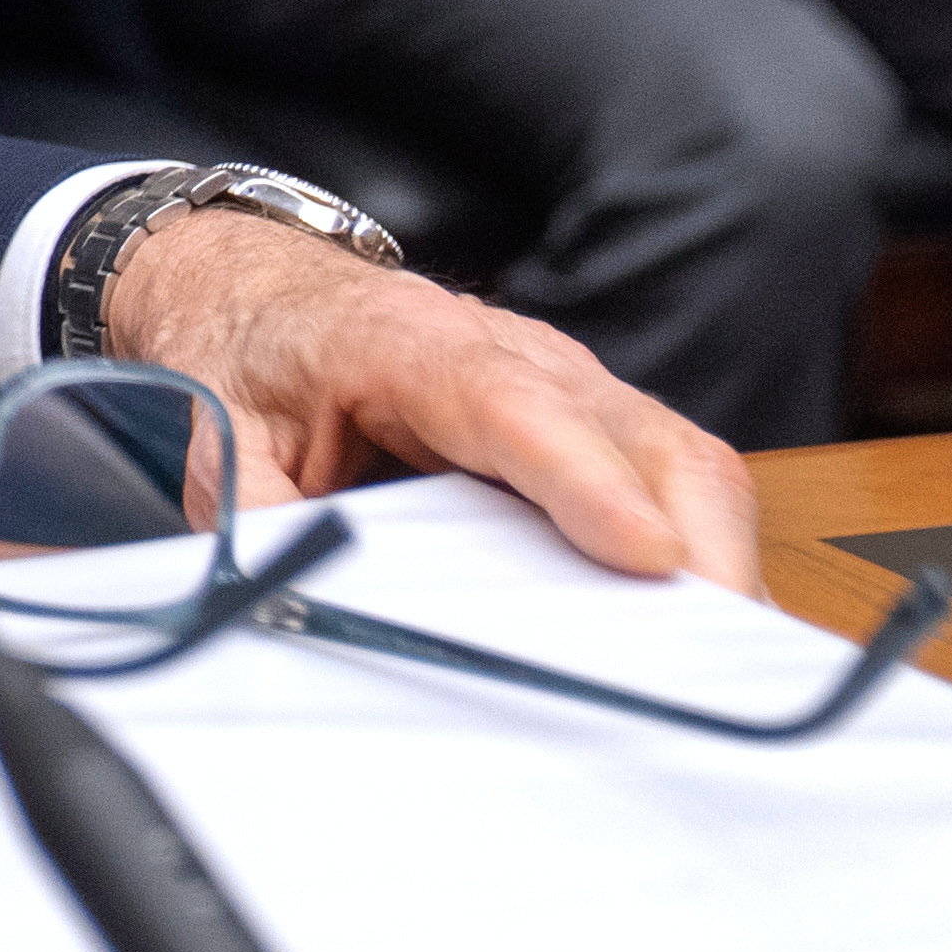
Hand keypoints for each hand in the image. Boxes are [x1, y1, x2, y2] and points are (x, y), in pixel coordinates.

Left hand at [99, 208, 757, 599]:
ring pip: (677, 457)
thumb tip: (295, 607)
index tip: (644, 554)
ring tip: (730, 660)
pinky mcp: (590, 417)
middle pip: (633, 437)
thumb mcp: (221, 437)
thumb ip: (261, 518)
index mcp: (404, 341)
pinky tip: (706, 625)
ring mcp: (565, 379)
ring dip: (715, 555)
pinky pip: (674, 477)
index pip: (513, 406)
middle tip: (717, 654)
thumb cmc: (249, 357)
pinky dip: (703, 548)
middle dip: (691, 542)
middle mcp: (509, 348)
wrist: (258, 292)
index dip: (584, 480)